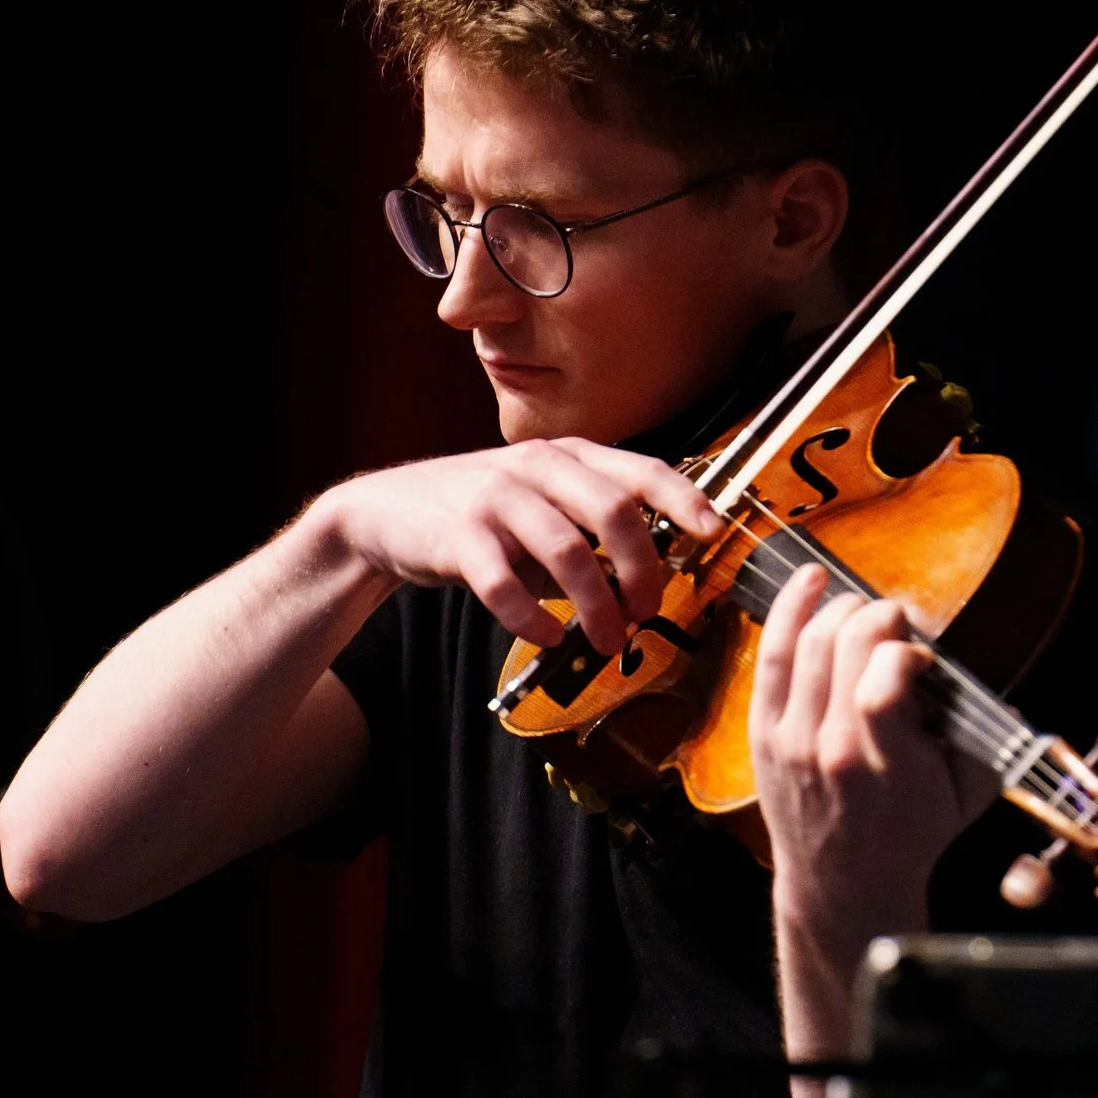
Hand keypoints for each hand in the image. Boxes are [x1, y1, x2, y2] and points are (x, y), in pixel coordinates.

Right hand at [315, 438, 726, 652]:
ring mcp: (495, 498)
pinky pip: (505, 585)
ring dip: (598, 605)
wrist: (384, 514)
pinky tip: (547, 637)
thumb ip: (594, 534)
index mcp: (568, 456)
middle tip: (649, 610)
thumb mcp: (545, 507)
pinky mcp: (458, 537)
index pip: (641, 470)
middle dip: (643, 568)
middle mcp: (536, 467)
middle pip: (613, 511)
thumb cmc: (483, 517)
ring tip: (609, 641)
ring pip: (566, 551)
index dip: (683, 500)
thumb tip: (654, 577)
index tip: (714, 533)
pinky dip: (532, 618)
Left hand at [750, 565, 999, 940]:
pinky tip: (810, 581)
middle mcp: (831, 748)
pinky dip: (789, 610)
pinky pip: (770, 656)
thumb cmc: (910, 836)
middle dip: (880, 618)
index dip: (908, 652)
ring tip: (865, 611)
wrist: (843, 884)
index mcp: (885, 765)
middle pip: (846, 645)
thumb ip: (982, 738)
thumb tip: (989, 688)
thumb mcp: (966, 794)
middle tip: (898, 625)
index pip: (884, 679)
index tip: (922, 661)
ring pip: (810, 641)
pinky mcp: (764, 733)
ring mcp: (791, 739)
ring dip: (843, 609)